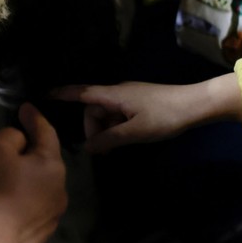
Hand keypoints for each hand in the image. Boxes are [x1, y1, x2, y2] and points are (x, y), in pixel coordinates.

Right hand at [0, 103, 66, 242]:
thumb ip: (13, 136)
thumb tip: (22, 142)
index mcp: (53, 167)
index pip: (47, 133)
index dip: (34, 118)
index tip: (25, 108)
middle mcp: (60, 193)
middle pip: (46, 164)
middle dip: (32, 153)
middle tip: (13, 146)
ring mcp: (51, 220)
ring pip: (41, 190)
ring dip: (28, 182)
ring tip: (8, 180)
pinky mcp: (38, 241)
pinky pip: (31, 214)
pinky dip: (22, 206)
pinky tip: (6, 207)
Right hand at [51, 74, 241, 152]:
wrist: (196, 105)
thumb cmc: (165, 116)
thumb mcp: (136, 132)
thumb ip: (110, 139)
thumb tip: (88, 147)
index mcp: (114, 95)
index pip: (81, 93)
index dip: (63, 94)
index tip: (45, 95)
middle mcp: (118, 92)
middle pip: (94, 109)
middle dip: (93, 128)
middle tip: (102, 150)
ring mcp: (130, 97)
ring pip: (107, 114)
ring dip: (107, 130)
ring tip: (116, 147)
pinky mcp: (139, 103)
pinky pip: (119, 114)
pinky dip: (117, 127)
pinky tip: (126, 139)